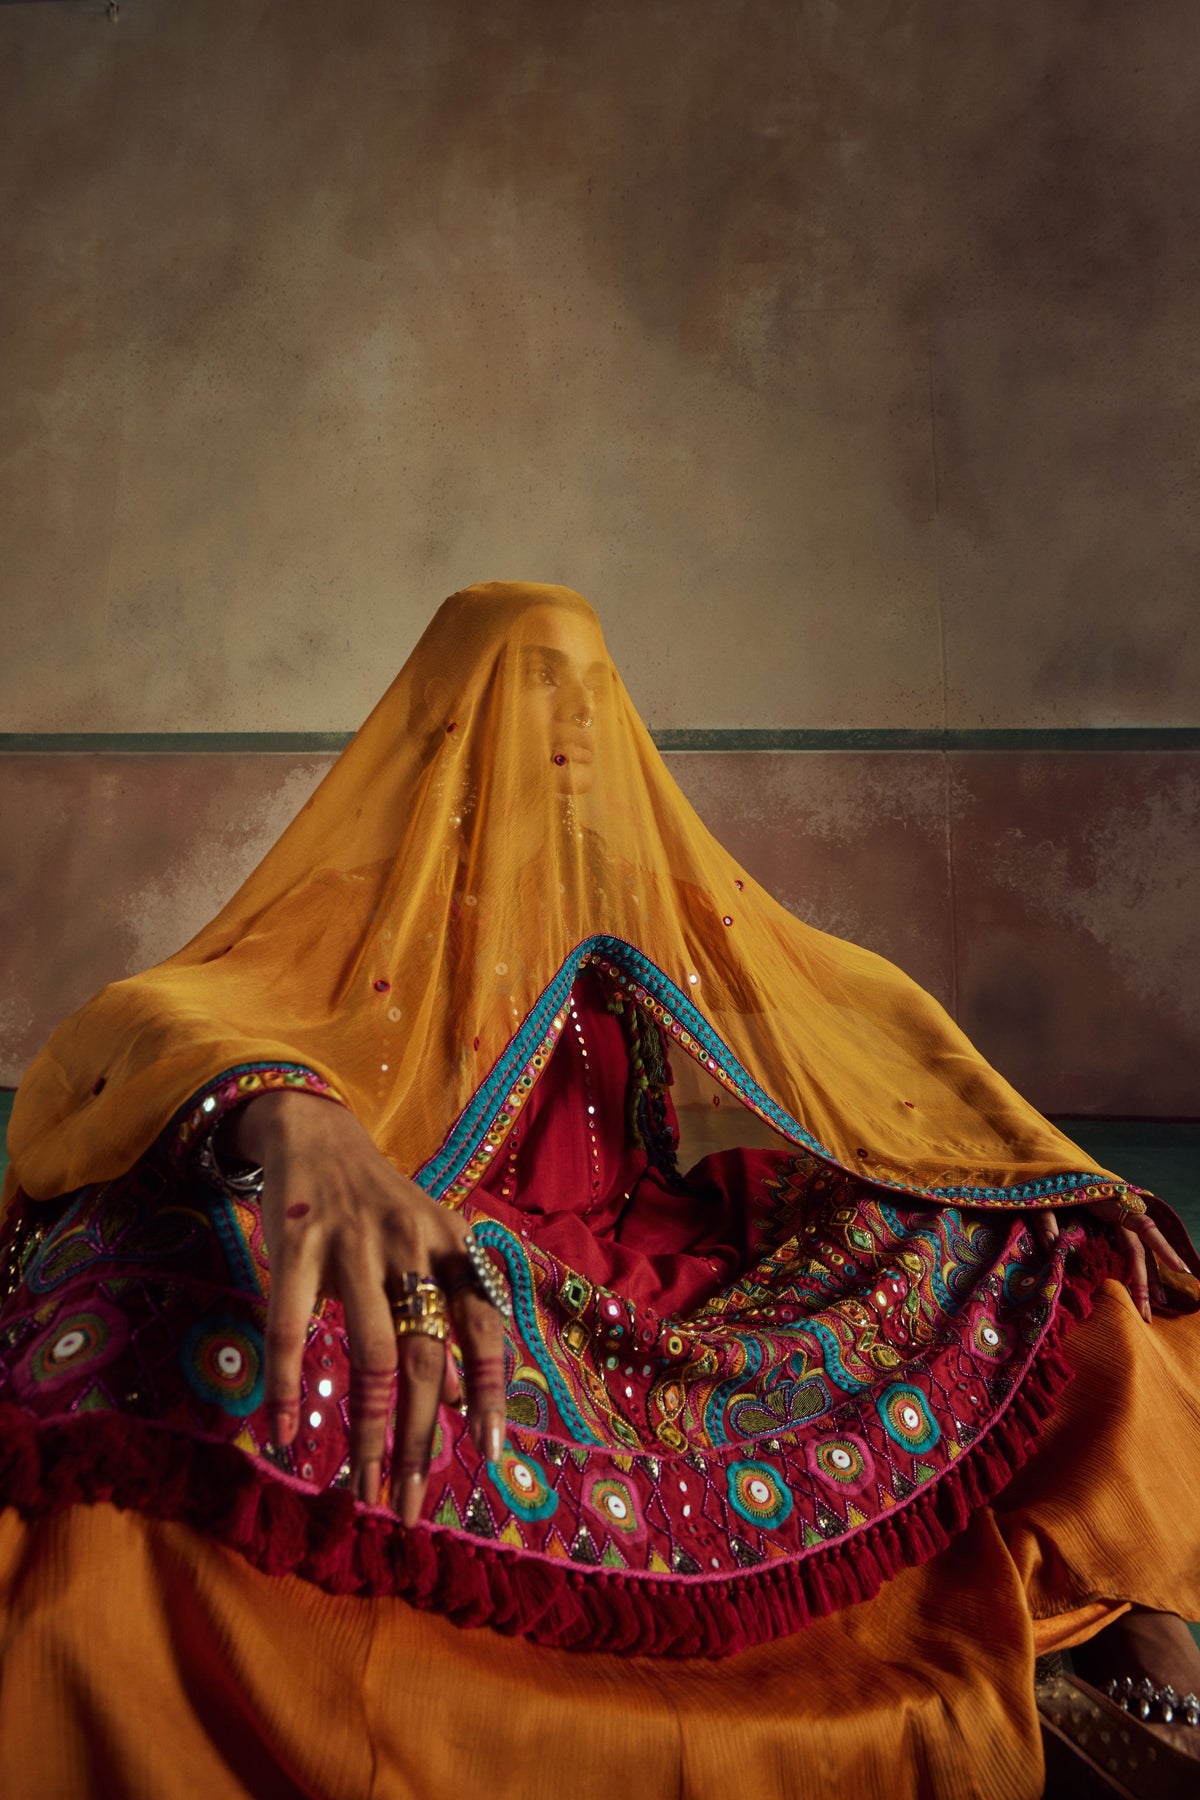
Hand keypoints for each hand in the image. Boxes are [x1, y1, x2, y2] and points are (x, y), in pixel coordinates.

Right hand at [230, 1090, 506, 1518]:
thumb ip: (447, 1316)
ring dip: (367, 1430)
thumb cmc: (381, 1207)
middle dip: (418, 1438)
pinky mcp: (297, 1245)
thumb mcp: (429, 1246)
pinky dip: (288, 1387)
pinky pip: (289, 1330)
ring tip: (360, 1487)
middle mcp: (412, 1244)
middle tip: (407, 1502)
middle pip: (425, 1357)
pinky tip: (283, 1434)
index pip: (484, 1325)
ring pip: (369, 1355)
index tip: (488, 1452)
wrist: (317, 1134)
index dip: (489, 1389)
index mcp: (452, 1245)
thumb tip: (457, 1407)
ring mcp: (354, 1244)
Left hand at [1029, 1196, 1190, 1323]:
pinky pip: (1126, 1251)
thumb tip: (1054, 1248)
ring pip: (1136, 1254)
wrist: (1047, 1167)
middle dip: (1145, 1282)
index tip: (1180, 1269)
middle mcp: (1118, 1213)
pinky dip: (1133, 1272)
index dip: (1162, 1247)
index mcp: (1110, 1202)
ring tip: (1148, 1312)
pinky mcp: (1108, 1228)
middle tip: (1146, 1313)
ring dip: (1144, 1282)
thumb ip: (1047, 1222)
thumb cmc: (1047, 1182)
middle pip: (1139, 1250)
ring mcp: (1115, 1221)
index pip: (1142, 1225)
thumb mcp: (1042, 1200)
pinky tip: (1138, 1293)